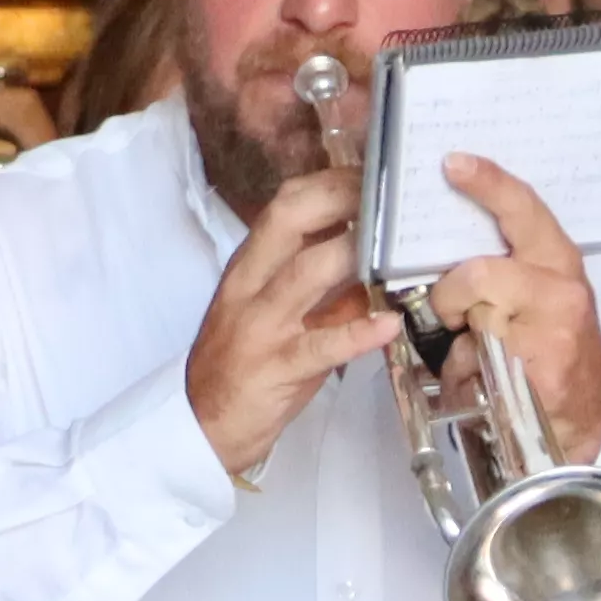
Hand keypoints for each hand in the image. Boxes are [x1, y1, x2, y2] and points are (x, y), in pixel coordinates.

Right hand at [185, 167, 390, 479]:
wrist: (202, 424)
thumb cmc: (246, 364)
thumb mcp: (279, 312)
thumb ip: (325, 285)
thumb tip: (379, 257)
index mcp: (250, 266)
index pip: (285, 204)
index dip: (331, 182)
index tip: (375, 175)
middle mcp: (250, 286)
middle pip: (290, 221)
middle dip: (342, 199)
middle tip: (391, 197)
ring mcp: (260, 326)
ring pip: (305, 275)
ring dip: (354, 254)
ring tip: (398, 246)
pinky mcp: (274, 368)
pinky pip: (319, 346)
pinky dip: (357, 333)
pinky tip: (390, 324)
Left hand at [422, 158, 600, 463]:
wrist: (585, 411)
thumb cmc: (550, 348)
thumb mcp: (533, 296)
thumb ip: (496, 269)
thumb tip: (437, 255)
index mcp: (555, 259)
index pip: (522, 209)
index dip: (487, 183)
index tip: (452, 162)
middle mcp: (560, 286)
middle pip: (479, 272)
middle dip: (449, 296)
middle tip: (451, 315)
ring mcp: (554, 328)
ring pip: (476, 317)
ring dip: (459, 338)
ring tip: (472, 350)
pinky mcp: (542, 368)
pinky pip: (479, 360)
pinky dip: (465, 371)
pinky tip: (483, 377)